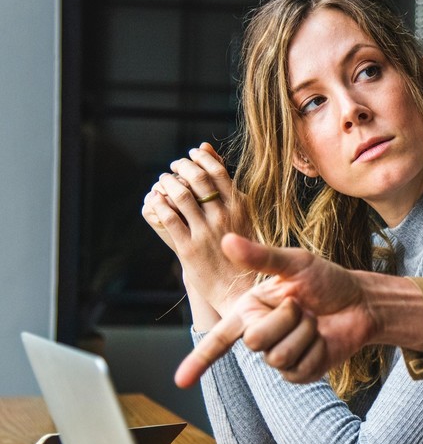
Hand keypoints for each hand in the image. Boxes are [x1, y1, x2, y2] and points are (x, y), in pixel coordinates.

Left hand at [142, 143, 250, 315]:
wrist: (239, 289)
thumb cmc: (243, 251)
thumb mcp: (244, 217)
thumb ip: (229, 189)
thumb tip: (212, 154)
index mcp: (240, 208)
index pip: (218, 171)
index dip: (201, 158)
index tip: (192, 154)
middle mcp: (224, 217)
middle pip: (198, 179)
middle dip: (182, 166)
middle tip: (175, 165)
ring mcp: (206, 233)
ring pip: (181, 196)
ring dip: (167, 182)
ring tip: (163, 180)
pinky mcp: (189, 249)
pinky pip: (169, 218)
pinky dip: (159, 204)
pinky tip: (156, 200)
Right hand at [174, 232, 377, 386]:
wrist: (360, 302)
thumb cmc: (327, 280)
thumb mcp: (295, 263)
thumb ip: (261, 257)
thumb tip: (226, 240)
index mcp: (250, 310)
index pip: (219, 338)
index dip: (198, 360)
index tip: (179, 381)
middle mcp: (260, 334)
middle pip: (255, 341)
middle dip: (285, 319)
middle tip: (302, 306)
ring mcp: (280, 356)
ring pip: (278, 356)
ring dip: (304, 333)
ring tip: (314, 320)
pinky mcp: (300, 372)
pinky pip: (299, 369)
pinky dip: (316, 350)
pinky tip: (323, 339)